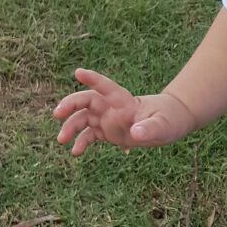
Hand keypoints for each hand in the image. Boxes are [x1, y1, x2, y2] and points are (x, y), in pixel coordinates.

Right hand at [52, 68, 193, 155]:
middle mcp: (111, 107)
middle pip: (86, 101)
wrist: (169, 124)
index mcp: (124, 100)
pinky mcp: (106, 132)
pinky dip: (81, 143)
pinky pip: (89, 136)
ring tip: (61, 140)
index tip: (78, 73)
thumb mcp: (163, 125)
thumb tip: (135, 133)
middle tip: (57, 113)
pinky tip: (75, 153)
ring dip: (70, 127)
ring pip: (83, 119)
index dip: (93, 79)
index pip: (106, 86)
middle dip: (70, 105)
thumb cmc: (168, 119)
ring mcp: (107, 119)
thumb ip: (150, 128)